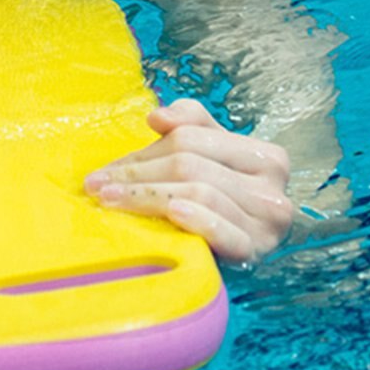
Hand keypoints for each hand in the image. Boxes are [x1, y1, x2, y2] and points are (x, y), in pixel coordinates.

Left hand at [84, 99, 292, 263]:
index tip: (107, 168)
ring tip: (110, 200)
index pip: (191, 139)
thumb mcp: (210, 153)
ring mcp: (267, 224)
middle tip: (98, 186)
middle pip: (189, 165)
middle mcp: (272, 188)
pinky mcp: (256, 252)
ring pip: (198, 192)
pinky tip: (170, 212)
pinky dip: (195, 218)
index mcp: (265, 156)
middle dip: (136, 174)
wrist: (242, 249)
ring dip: (146, 195)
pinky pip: (223, 230)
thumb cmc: (220, 195)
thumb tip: (157, 117)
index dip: (145, 150)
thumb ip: (190, 122)